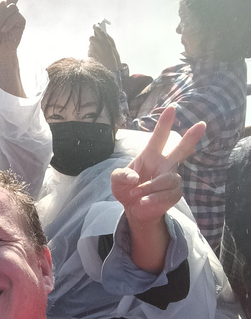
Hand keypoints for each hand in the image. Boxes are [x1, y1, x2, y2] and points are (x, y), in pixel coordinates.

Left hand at [88, 24, 121, 71]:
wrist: (108, 70)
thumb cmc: (113, 60)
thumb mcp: (113, 48)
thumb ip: (108, 40)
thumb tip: (104, 34)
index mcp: (105, 41)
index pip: (99, 30)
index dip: (97, 27)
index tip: (95, 25)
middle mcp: (97, 44)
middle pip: (92, 37)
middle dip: (94, 38)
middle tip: (97, 40)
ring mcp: (91, 50)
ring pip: (90, 45)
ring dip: (93, 46)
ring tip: (99, 53)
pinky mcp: (88, 55)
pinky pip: (89, 51)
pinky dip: (92, 52)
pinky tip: (97, 57)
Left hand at [111, 106, 204, 224]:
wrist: (133, 209)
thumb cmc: (126, 189)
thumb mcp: (116, 180)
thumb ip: (121, 175)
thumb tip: (135, 178)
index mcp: (150, 155)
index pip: (159, 137)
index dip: (164, 123)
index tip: (171, 109)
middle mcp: (164, 164)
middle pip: (181, 150)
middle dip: (191, 138)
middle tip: (201, 124)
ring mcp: (171, 179)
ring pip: (168, 179)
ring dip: (150, 187)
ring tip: (135, 194)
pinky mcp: (175, 194)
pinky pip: (167, 194)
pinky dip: (153, 198)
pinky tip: (143, 202)